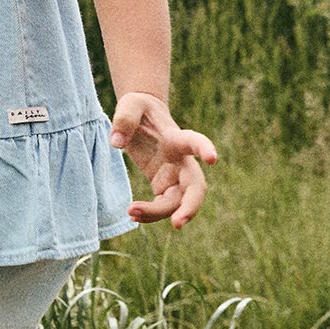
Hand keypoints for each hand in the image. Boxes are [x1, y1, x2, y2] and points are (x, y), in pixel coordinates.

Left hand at [108, 93, 218, 229]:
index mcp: (177, 138)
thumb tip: (117, 143)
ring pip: (177, 202)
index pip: (194, 142)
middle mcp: (181, 160)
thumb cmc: (139, 107)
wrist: (142, 115)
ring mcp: (174, 175)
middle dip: (191, 207)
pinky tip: (132, 214)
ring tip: (131, 213)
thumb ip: (124, 119)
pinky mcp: (163, 185)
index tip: (213, 159)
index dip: (205, 149)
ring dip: (159, 214)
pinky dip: (150, 214)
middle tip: (177, 224)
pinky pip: (163, 207)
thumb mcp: (130, 104)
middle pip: (196, 186)